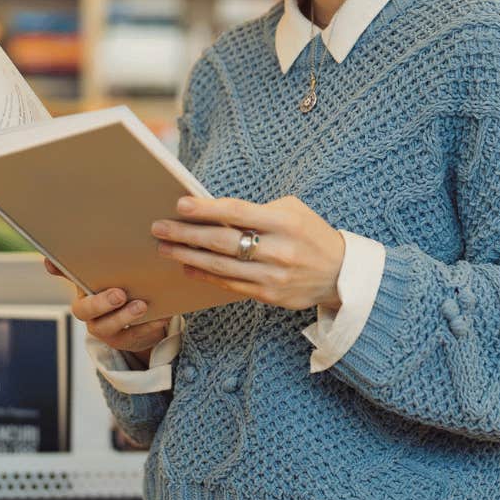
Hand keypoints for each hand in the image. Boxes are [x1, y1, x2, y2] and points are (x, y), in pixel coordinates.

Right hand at [45, 256, 171, 364]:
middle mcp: (88, 311)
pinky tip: (160, 317)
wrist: (140, 323)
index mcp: (84, 288)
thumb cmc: (124, 290)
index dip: (58, 269)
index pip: (66, 275)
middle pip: (84, 309)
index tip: (52, 261)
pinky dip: (147, 326)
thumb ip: (104, 258)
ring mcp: (104, 328)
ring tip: (142, 305)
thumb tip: (90, 235)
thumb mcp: (114, 275)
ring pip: (107, 326)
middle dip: (101, 302)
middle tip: (119, 294)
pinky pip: (133, 336)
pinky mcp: (123, 341)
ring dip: (124, 316)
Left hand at [152, 195, 345, 311]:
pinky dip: (205, 275)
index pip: (238, 213)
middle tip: (160, 228)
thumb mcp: (293, 211)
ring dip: (188, 257)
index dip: (207, 208)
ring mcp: (272, 276)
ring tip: (165, 248)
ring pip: (220, 266)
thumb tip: (214, 212)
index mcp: (285, 223)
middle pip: (222, 242)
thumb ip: (258, 211)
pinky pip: (229, 284)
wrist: (340, 274)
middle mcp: (278, 250)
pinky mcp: (268, 295)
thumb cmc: (310, 235)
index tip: (180, 204)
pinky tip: (187, 267)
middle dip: (186, 234)